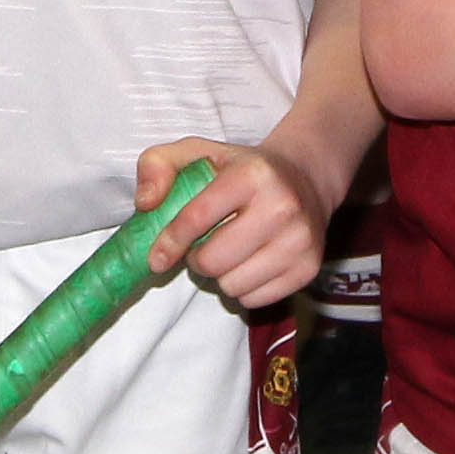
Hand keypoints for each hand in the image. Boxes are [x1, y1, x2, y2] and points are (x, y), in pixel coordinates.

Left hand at [136, 138, 331, 311]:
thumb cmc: (241, 169)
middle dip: (197, 259)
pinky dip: (243, 287)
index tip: (157, 257)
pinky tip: (249, 262)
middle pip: (213, 261)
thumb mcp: (197, 153)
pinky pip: (254, 300)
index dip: (169, 241)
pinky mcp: (308, 268)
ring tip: (229, 251)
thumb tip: (145, 203)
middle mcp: (282, 206)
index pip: (197, 217)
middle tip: (203, 245)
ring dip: (221, 275)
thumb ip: (158, 165)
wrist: (305, 178)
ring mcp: (300, 240)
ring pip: (233, 286)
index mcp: (252, 174)